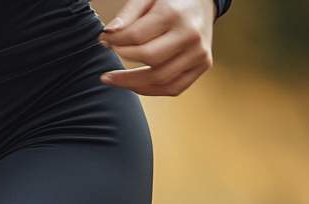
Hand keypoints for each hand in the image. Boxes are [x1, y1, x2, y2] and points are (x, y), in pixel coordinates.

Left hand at [98, 0, 214, 95]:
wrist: (204, 0)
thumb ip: (129, 12)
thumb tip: (109, 33)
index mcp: (174, 13)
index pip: (137, 35)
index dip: (116, 42)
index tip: (104, 41)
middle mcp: (189, 34)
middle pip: (149, 58)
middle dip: (123, 62)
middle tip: (108, 65)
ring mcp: (198, 52)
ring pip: (159, 78)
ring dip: (132, 83)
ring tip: (115, 80)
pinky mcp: (202, 64)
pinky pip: (174, 88)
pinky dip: (152, 90)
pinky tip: (136, 86)